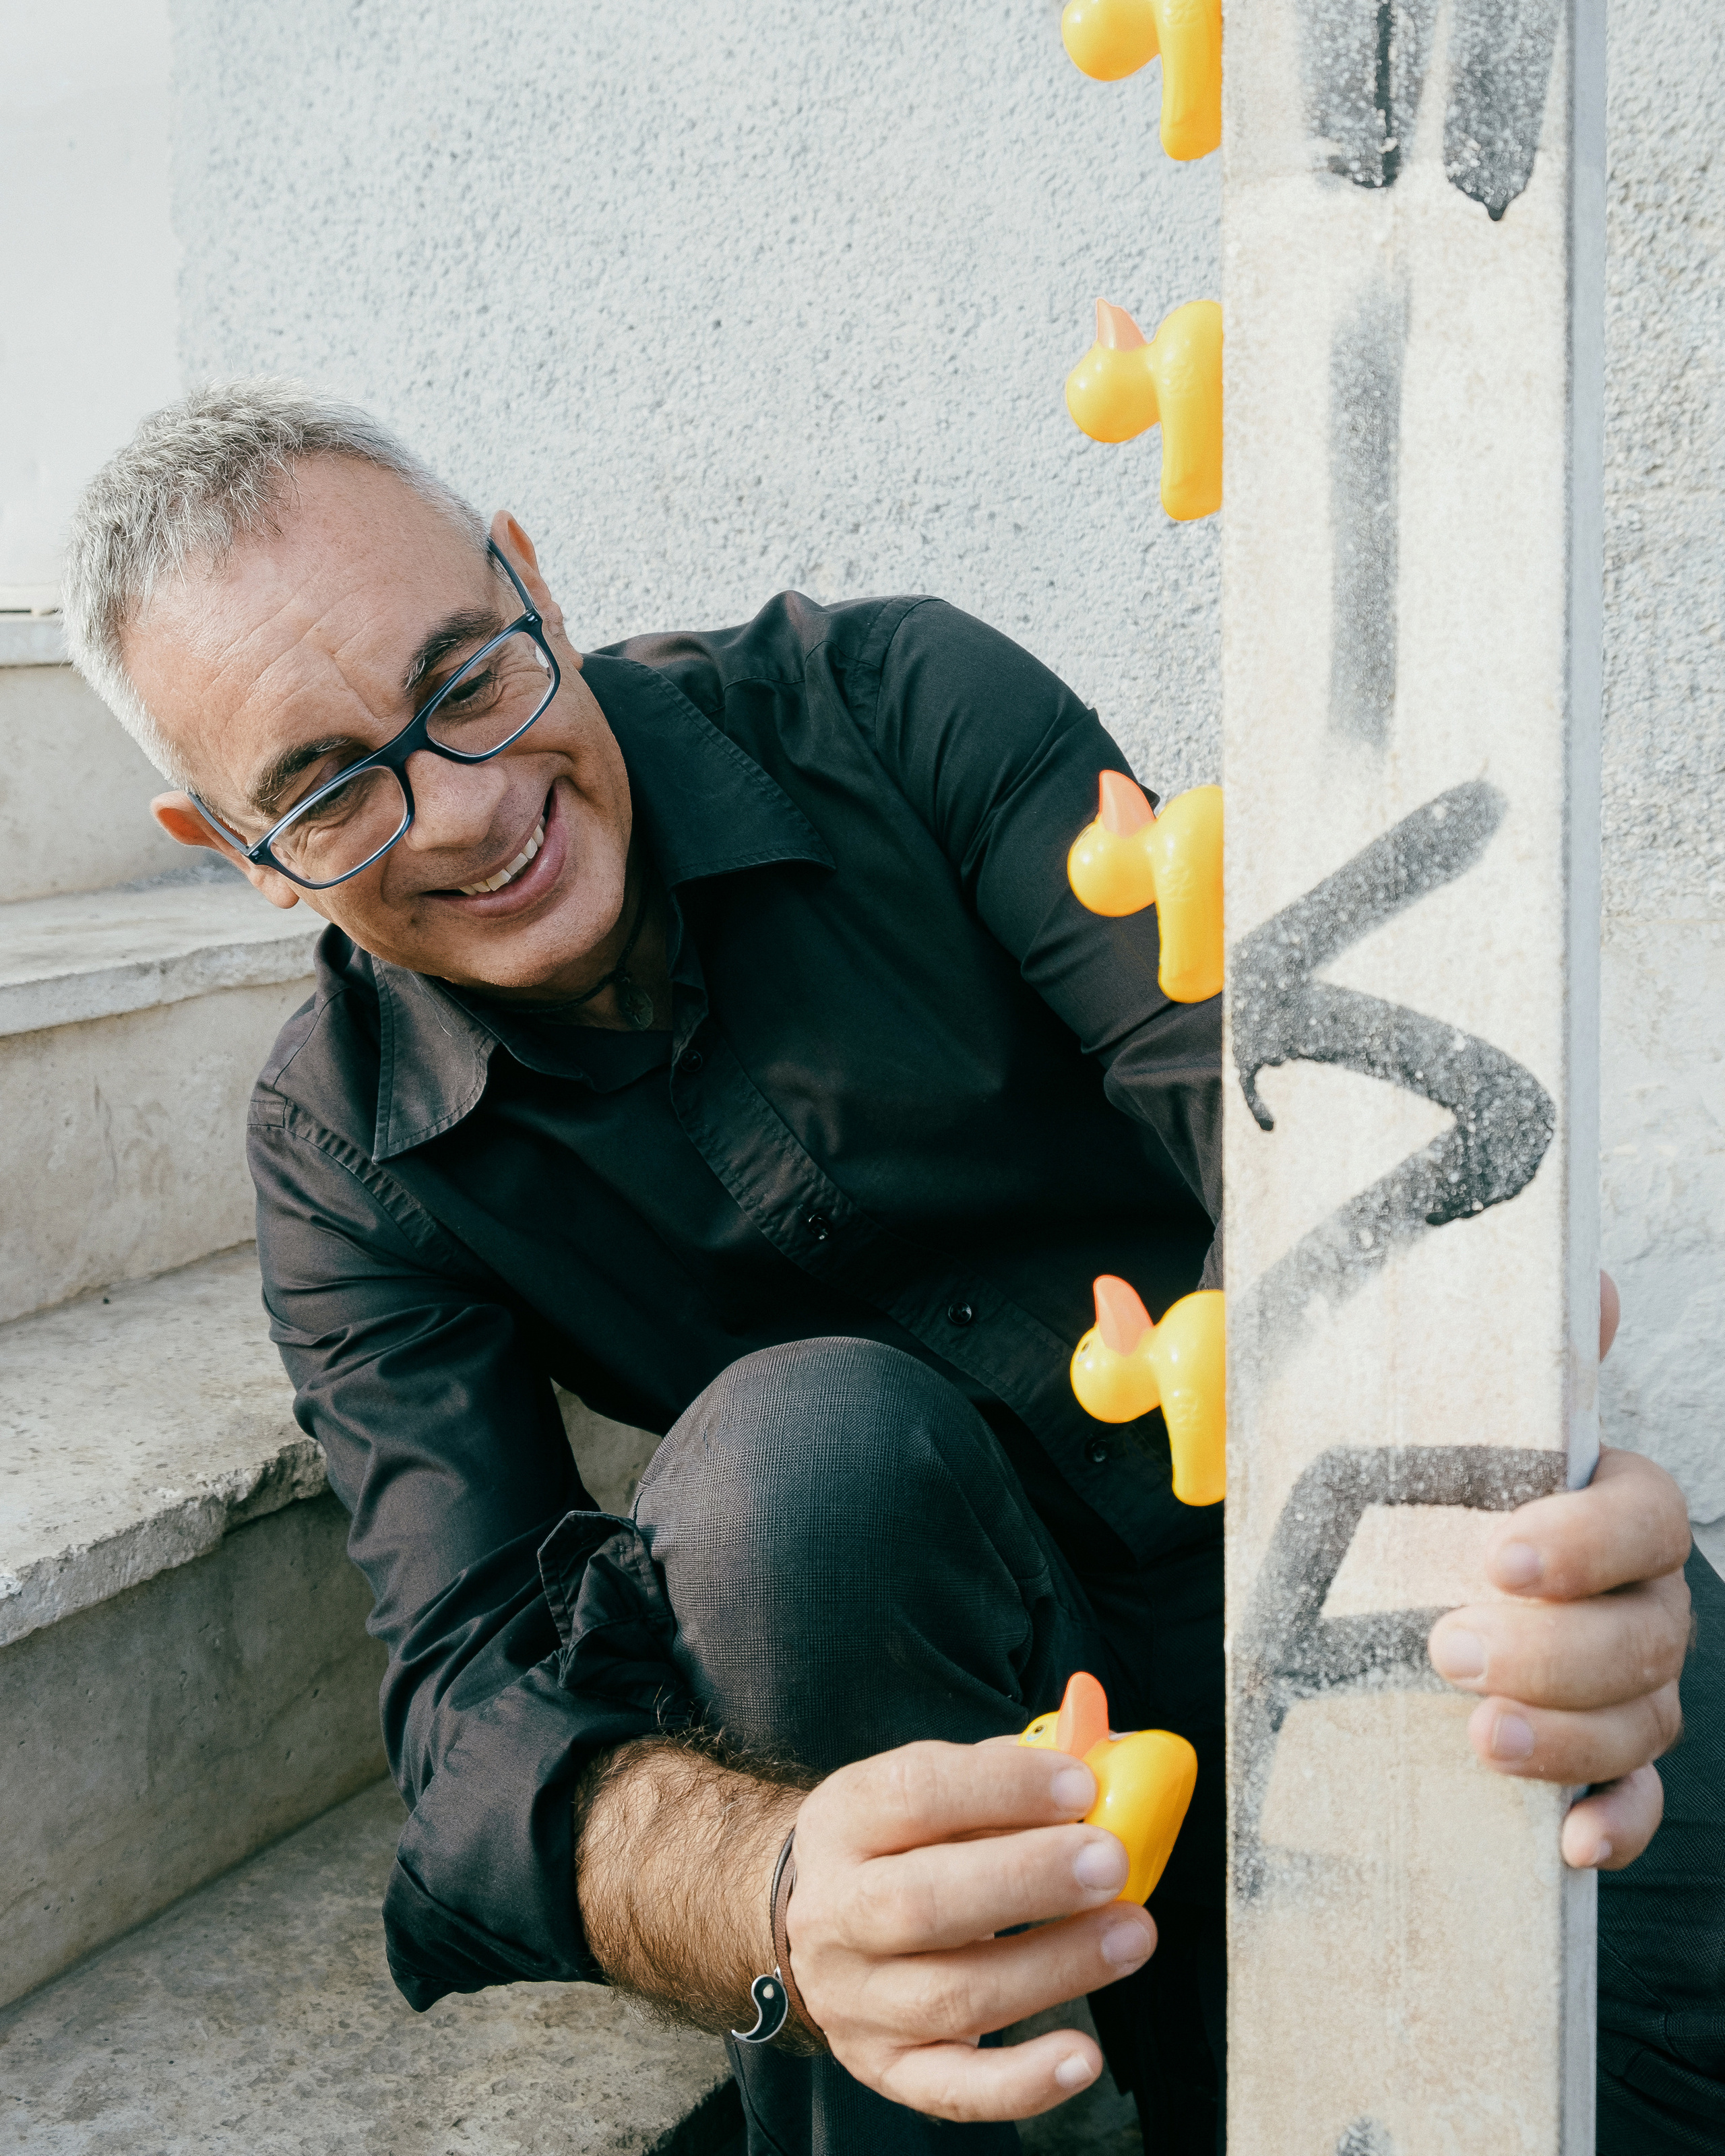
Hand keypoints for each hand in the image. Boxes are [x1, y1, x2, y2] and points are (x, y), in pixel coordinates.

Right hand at [786, 1738, 1153, 2120]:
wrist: (816, 1926)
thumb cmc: (901, 1844)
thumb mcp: (929, 1789)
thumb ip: (1007, 1774)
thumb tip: (1100, 1761)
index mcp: (843, 1821)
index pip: (913, 1793)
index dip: (1001, 1786)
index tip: (1080, 1785)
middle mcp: (835, 1912)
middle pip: (922, 1901)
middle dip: (1027, 1880)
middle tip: (1110, 1862)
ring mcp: (857, 2000)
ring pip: (953, 1995)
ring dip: (1054, 1966)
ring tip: (1132, 1934)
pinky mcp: (887, 2068)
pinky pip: (953, 2090)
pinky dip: (1022, 2082)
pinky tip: (1082, 2056)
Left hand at [1427, 1271, 1691, 1869]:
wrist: (1353, 1552)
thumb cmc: (1392, 1467)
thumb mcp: (1404, 1391)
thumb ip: (1478, 1337)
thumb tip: (1582, 1278)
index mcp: (1601, 1498)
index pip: (1645, 1513)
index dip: (1589, 1540)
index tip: (1501, 1557)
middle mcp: (1633, 1591)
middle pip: (1650, 1631)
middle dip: (1557, 1651)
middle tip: (1446, 1651)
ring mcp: (1623, 1679)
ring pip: (1645, 1718)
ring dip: (1571, 1738)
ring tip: (1479, 1739)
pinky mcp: (1593, 1755)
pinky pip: (1637, 1797)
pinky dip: (1615, 1820)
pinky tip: (1570, 1843)